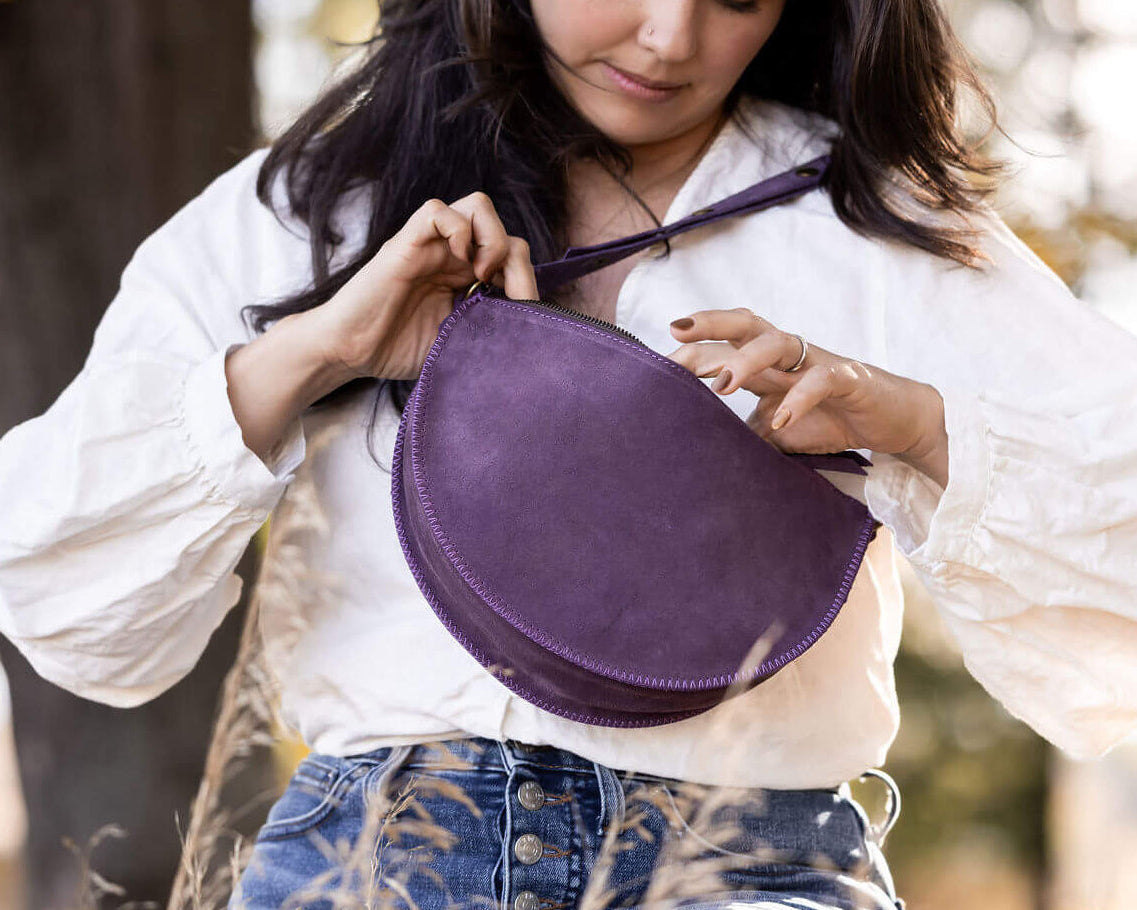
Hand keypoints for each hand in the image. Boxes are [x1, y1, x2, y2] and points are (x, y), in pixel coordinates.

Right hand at [314, 192, 537, 381]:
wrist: (350, 352)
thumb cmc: (397, 349)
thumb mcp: (458, 344)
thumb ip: (489, 330)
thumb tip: (530, 334)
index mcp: (467, 277)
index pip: (513, 255)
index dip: (528, 278)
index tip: (524, 313)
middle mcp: (453, 255)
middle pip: (502, 226)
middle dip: (514, 257)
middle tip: (502, 292)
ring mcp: (431, 245)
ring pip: (477, 205)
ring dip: (491, 236)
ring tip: (481, 274)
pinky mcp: (406, 242)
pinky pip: (437, 209)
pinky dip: (458, 229)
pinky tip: (460, 262)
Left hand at [664, 307, 945, 464]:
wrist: (892, 422)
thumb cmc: (828, 419)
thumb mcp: (775, 430)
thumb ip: (740, 433)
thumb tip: (696, 452)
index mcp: (766, 363)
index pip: (723, 345)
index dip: (693, 347)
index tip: (655, 358)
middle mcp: (788, 354)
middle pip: (745, 325)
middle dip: (710, 324)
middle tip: (676, 332)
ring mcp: (818, 362)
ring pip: (779, 342)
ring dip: (748, 359)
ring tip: (721, 384)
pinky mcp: (849, 378)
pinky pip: (821, 380)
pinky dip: (800, 399)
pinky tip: (781, 420)